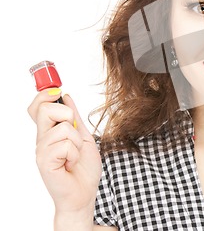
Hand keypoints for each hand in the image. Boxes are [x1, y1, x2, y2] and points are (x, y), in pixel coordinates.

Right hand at [27, 89, 101, 213]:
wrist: (84, 193)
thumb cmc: (84, 169)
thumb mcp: (84, 137)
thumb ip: (75, 118)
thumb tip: (67, 96)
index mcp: (50, 132)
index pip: (37, 107)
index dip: (44, 94)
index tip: (56, 90)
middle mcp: (42, 139)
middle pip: (45, 109)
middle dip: (66, 114)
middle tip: (74, 131)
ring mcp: (41, 150)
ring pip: (63, 127)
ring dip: (77, 141)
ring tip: (74, 155)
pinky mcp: (44, 162)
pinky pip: (65, 144)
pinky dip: (75, 153)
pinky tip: (70, 163)